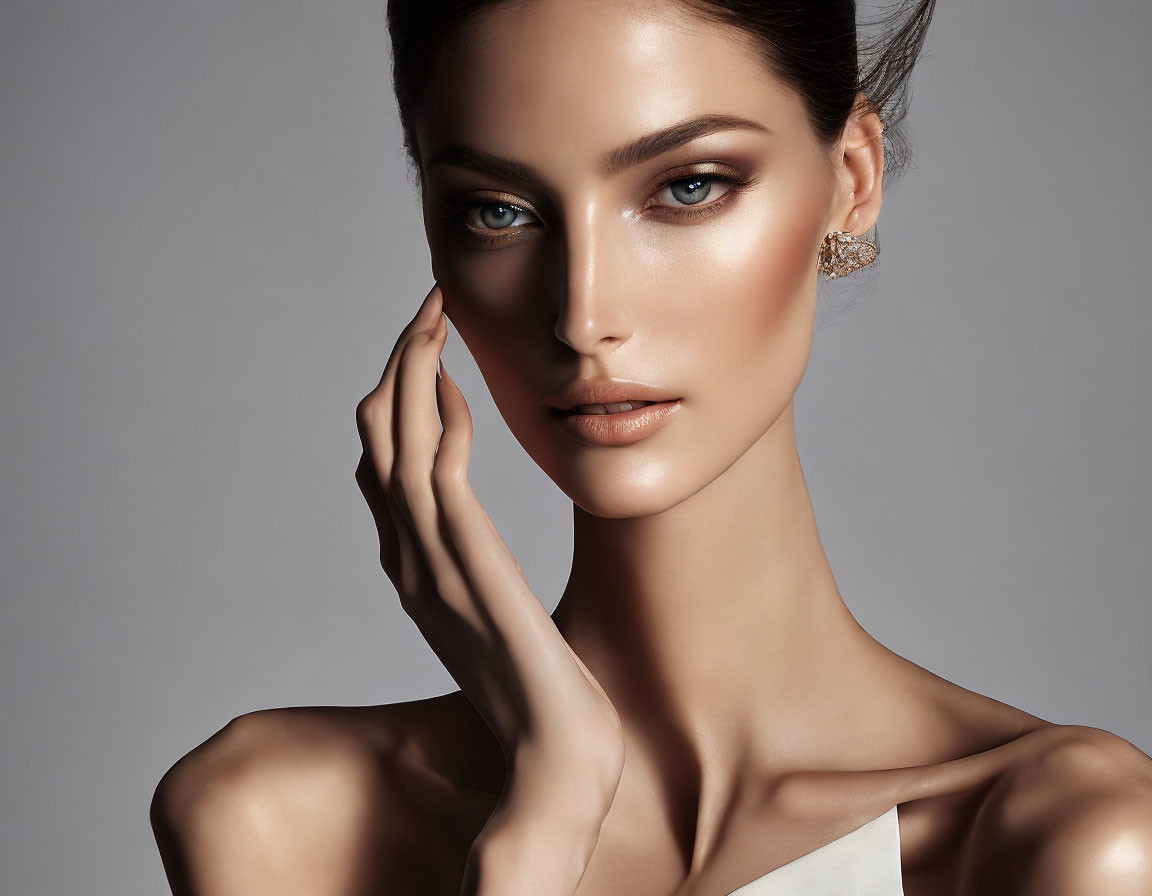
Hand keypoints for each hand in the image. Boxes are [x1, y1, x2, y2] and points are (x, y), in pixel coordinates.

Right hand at [354, 283, 623, 793]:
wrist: (553, 750)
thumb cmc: (537, 690)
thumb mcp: (494, 618)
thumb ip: (472, 573)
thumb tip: (474, 539)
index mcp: (411, 569)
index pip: (380, 467)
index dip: (395, 404)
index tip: (427, 356)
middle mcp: (406, 559)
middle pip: (373, 441)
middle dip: (394, 367)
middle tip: (427, 312)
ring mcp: (428, 561)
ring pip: (393, 445)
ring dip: (409, 371)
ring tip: (433, 317)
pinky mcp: (466, 563)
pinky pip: (437, 474)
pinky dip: (437, 422)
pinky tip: (456, 386)